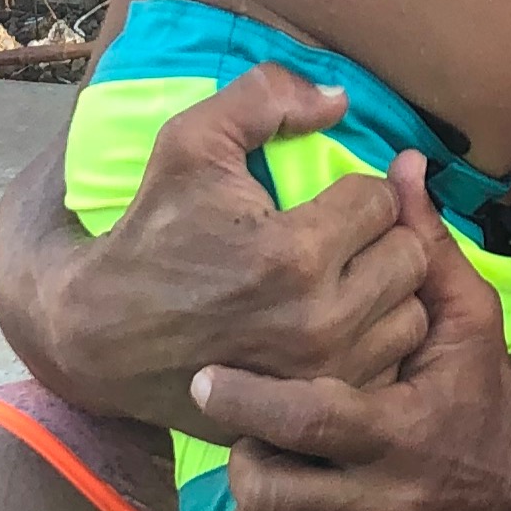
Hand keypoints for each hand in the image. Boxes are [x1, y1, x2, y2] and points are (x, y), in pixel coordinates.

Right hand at [0, 64, 429, 440]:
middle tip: (343, 236)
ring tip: (348, 276)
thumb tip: (340, 99)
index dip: (355, 190)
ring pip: (411, 314)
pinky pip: (389, 364)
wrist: (98, 335)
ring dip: (389, 289)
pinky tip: (341, 322)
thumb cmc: (150, 231)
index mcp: (295, 253)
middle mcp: (319, 322)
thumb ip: (265, 98)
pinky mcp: (316, 412)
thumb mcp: (189, 143)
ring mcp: (322, 376)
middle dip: (382, 236)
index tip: (323, 201)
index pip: (381, 200)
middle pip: (409, 257)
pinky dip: (376, 340)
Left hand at [199, 154, 510, 510]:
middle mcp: (378, 492)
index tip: (202, 376)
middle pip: (276, 492)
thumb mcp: (470, 316)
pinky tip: (263, 478)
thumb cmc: (483, 390)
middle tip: (208, 400)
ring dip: (246, 483)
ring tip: (240, 438)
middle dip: (235, 450)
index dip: (252, 402)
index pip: (314, 421)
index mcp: (402, 427)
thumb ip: (428, 247)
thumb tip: (401, 165)